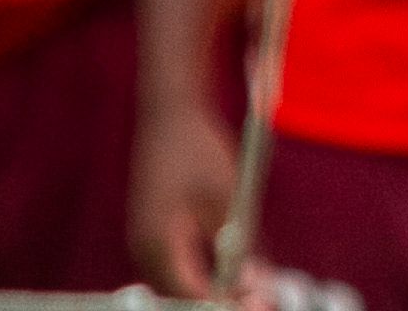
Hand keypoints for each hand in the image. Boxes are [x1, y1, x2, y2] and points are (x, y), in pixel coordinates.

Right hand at [132, 100, 251, 300]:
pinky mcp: (153, 234)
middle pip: (181, 296)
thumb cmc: (199, 148)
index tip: (260, 306)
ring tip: (253, 294)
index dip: (225, 305)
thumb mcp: (229, 196)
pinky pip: (177, 268)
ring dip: (212, 293)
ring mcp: (145, 243)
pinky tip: (232, 276)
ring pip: (178, 285)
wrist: (169, 115)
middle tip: (262, 303)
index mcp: (159, 243)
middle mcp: (145, 250)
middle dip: (220, 304)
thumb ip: (241, 242)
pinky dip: (202, 277)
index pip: (191, 294)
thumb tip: (259, 283)